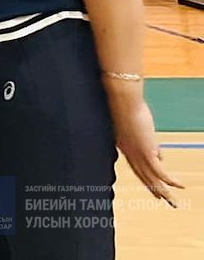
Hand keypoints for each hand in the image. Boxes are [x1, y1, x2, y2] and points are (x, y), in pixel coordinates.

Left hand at [108, 84, 182, 203]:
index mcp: (124, 148)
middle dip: (154, 190)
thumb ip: (147, 141)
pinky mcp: (147, 152)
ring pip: (152, 179)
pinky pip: (161, 172)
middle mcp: (129, 155)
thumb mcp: (137, 127)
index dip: (146, 179)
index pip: (137, 168)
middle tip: (162, 200)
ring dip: (163, 192)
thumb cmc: (126, 107)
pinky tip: (181, 186)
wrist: (122, 100)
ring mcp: (138, 155)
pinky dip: (171, 181)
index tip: (152, 189)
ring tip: (172, 202)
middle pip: (143, 177)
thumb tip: (159, 153)